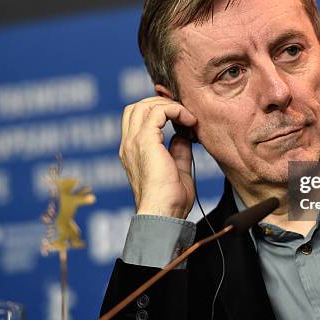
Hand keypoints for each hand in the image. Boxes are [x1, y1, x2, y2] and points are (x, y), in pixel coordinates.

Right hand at [119, 97, 197, 218]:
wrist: (163, 215)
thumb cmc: (171, 201)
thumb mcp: (177, 170)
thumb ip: (178, 151)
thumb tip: (182, 136)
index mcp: (133, 152)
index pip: (138, 119)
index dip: (159, 111)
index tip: (182, 120)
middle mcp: (129, 145)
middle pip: (138, 107)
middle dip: (162, 103)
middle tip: (184, 115)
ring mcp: (134, 142)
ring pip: (145, 105)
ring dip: (169, 105)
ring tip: (188, 117)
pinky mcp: (145, 142)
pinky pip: (158, 111)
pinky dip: (175, 110)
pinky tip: (189, 121)